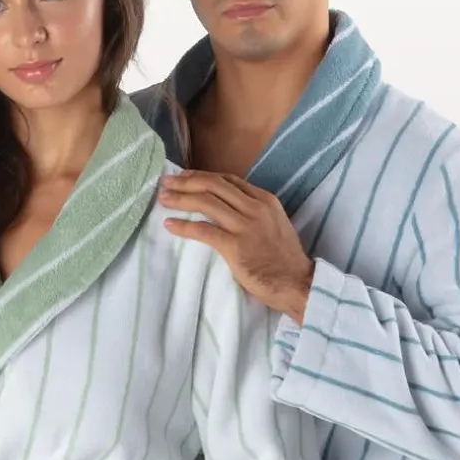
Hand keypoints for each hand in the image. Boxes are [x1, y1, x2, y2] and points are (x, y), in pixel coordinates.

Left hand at [158, 171, 314, 322]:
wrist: (297, 283)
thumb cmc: (284, 259)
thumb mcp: (275, 225)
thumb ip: (255, 213)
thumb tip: (228, 209)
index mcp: (265, 200)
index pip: (228, 180)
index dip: (202, 176)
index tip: (184, 177)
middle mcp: (255, 207)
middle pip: (213, 185)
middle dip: (186, 181)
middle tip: (167, 182)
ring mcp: (246, 226)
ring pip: (206, 202)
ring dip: (180, 198)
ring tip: (163, 199)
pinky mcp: (236, 246)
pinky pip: (204, 230)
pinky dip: (184, 225)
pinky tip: (169, 225)